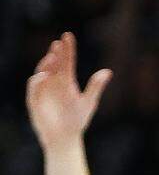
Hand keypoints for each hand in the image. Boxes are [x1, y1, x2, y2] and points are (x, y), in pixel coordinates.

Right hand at [27, 32, 111, 150]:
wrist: (65, 138)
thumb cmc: (77, 120)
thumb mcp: (88, 102)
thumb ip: (96, 86)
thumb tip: (108, 71)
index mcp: (66, 80)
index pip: (66, 61)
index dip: (67, 49)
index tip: (68, 36)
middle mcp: (53, 81)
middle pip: (53, 63)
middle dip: (55, 54)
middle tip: (58, 44)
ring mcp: (43, 89)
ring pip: (42, 71)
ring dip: (46, 64)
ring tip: (53, 57)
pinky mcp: (34, 99)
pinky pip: (34, 87)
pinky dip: (38, 81)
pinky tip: (45, 76)